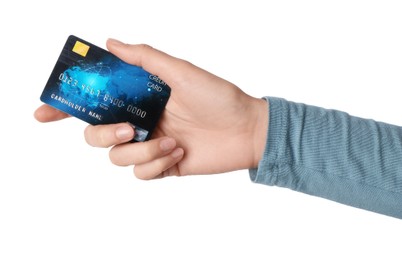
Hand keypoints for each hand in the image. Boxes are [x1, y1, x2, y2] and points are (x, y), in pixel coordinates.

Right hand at [34, 39, 268, 178]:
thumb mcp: (180, 71)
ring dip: (143, 150)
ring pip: (118, 157)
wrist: (246, 129)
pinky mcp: (162, 166)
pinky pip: (141, 173)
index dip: (67, 108)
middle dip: (105, 134)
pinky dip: (158, 163)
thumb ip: (145, 59)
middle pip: (96, 135)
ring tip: (173, 141)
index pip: (95, 103)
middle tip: (129, 128)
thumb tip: (111, 43)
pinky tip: (180, 152)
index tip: (44, 113)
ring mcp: (150, 145)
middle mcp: (140, 121)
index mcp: (139, 98)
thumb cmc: (218, 97)